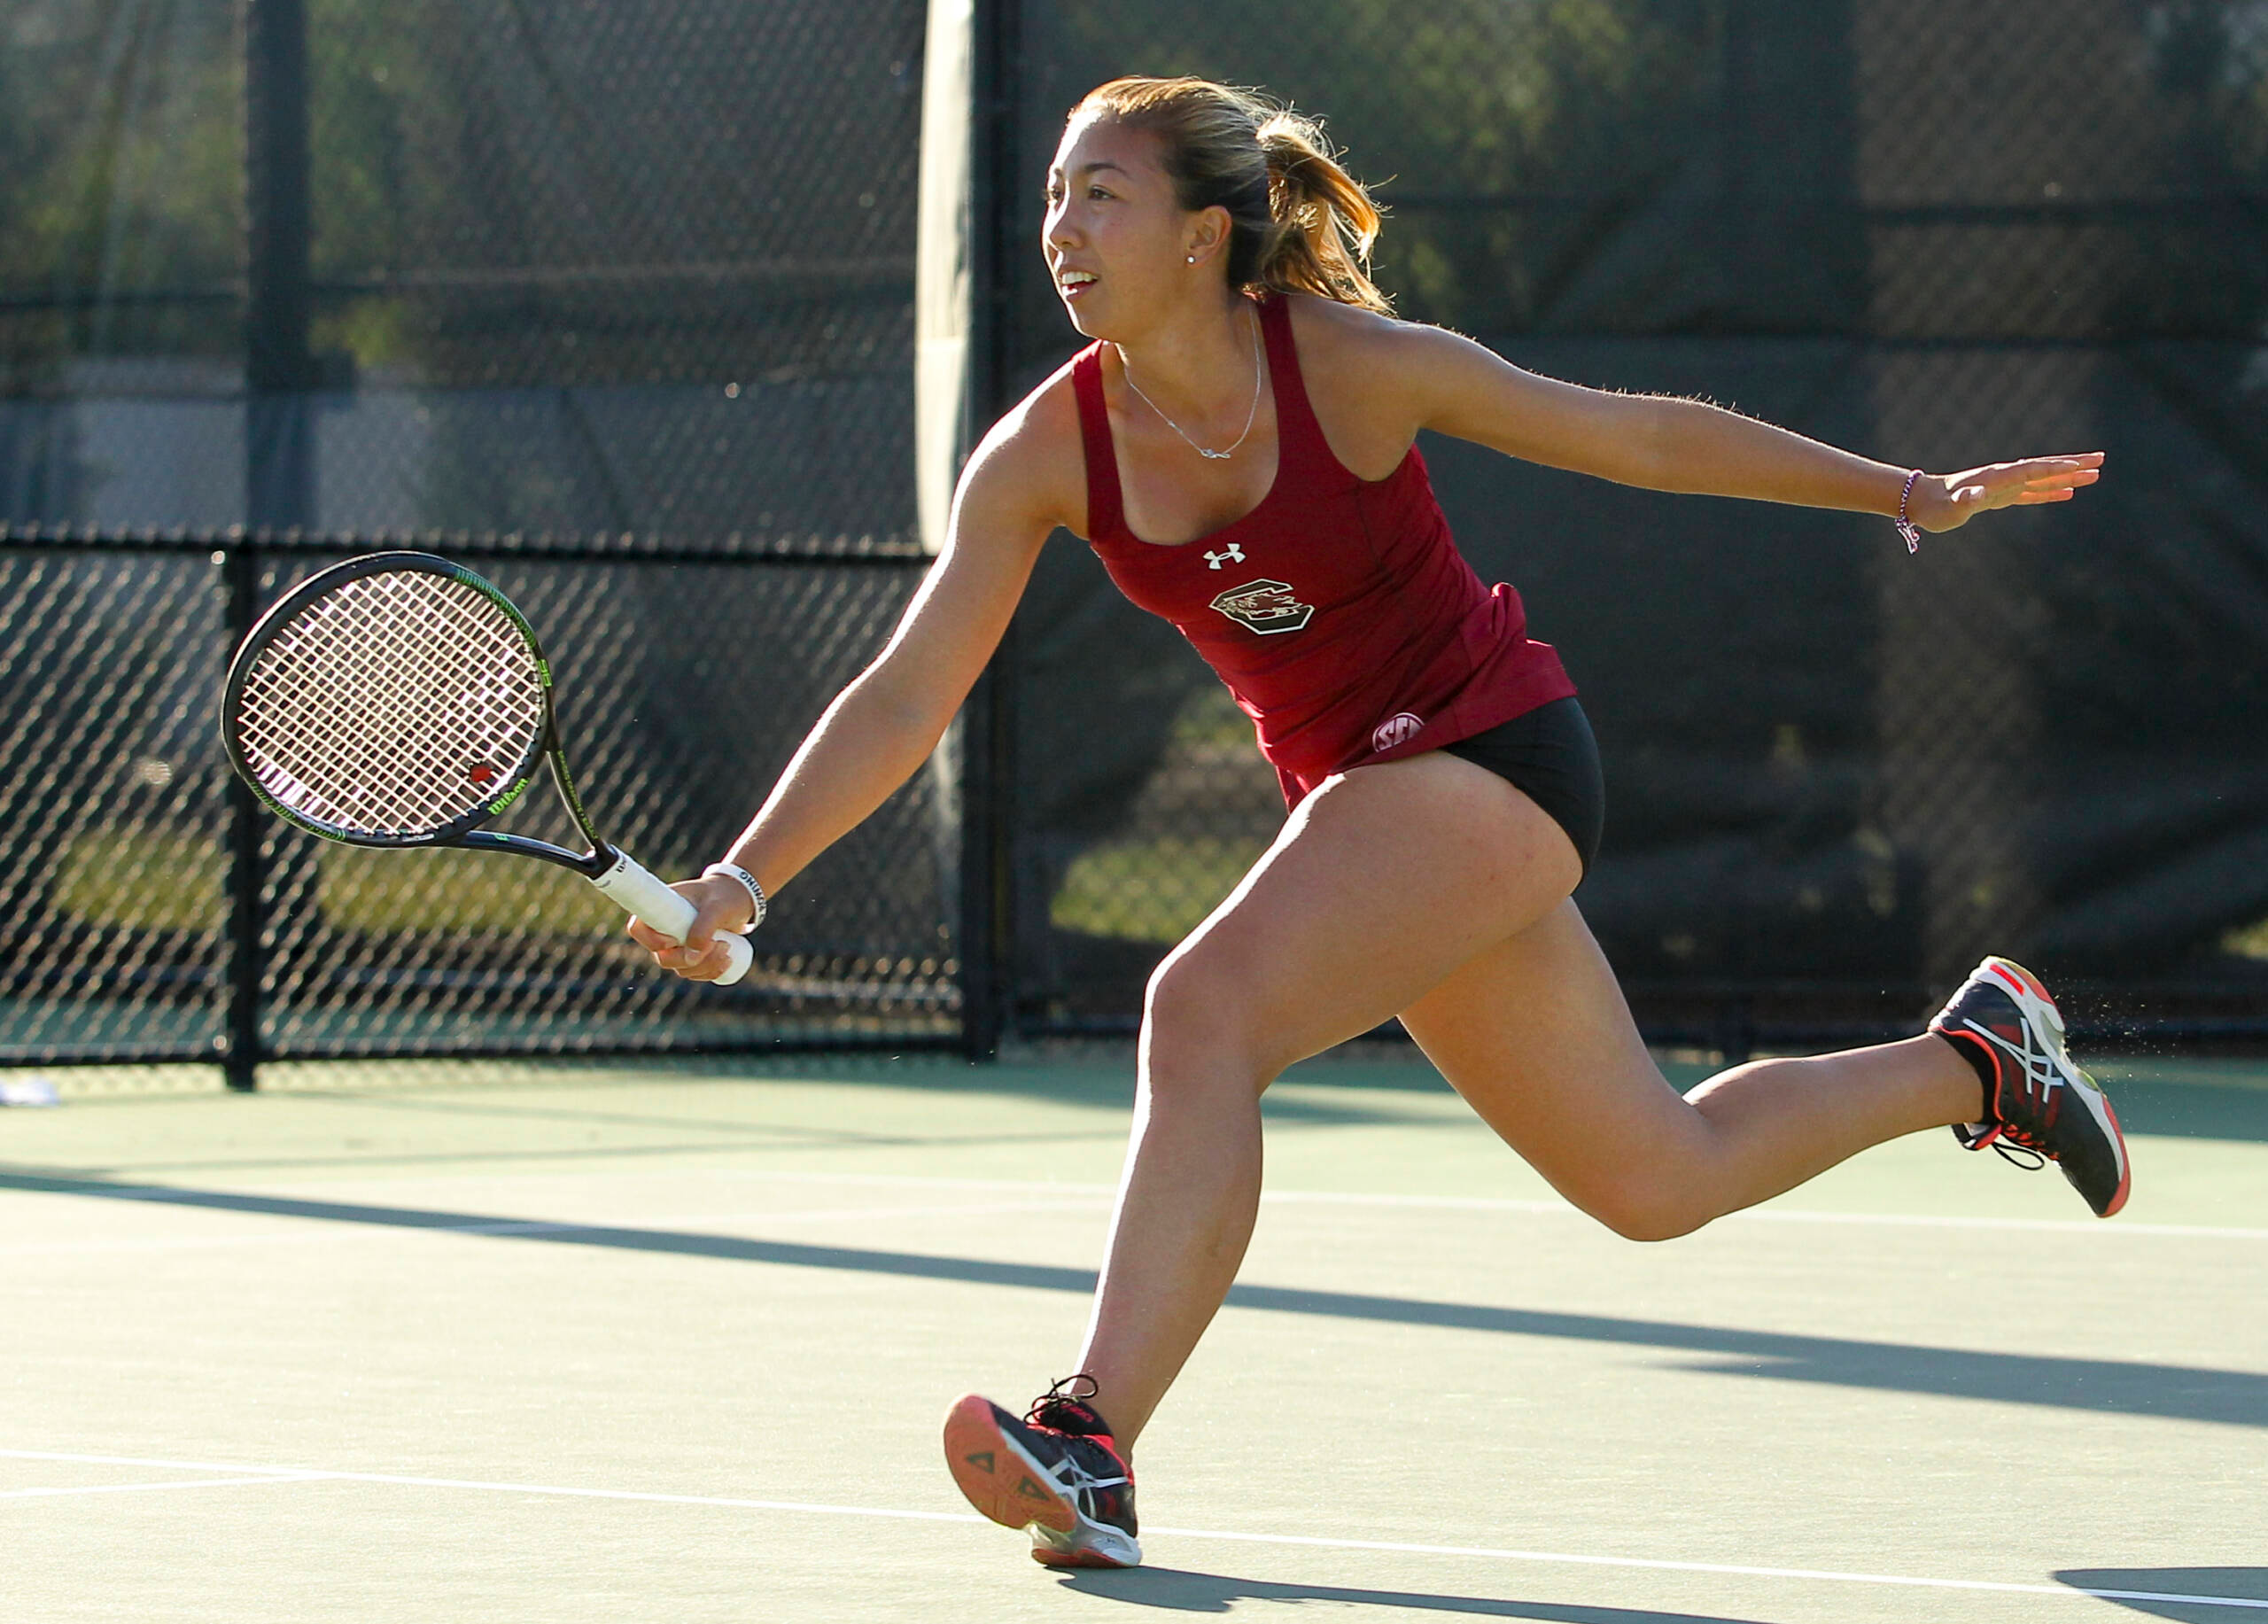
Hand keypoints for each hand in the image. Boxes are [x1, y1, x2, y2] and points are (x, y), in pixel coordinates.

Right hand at [626, 875, 753, 981]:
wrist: (737, 898)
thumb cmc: (723, 896)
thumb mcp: (717, 907)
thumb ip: (704, 927)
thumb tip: (691, 958)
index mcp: (660, 909)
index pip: (638, 929)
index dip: (653, 941)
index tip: (677, 939)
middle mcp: (663, 929)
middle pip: (663, 958)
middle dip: (691, 958)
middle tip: (720, 943)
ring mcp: (676, 945)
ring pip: (681, 969)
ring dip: (706, 965)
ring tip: (727, 946)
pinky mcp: (691, 955)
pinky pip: (694, 973)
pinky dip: (710, 972)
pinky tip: (727, 962)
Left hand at [1912, 451, 2103, 533]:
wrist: (1921, 502)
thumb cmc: (1936, 507)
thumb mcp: (1950, 507)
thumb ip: (1965, 500)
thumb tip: (1978, 495)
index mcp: (1997, 477)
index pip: (2033, 470)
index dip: (2056, 468)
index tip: (2081, 465)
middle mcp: (2005, 477)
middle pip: (2046, 468)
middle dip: (2074, 464)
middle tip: (2102, 460)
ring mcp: (2005, 486)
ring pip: (2044, 480)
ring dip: (2069, 477)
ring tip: (2096, 475)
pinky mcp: (2001, 497)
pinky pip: (2032, 493)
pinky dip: (2051, 492)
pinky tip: (2068, 493)